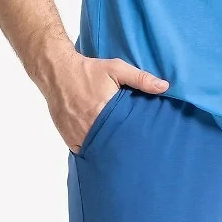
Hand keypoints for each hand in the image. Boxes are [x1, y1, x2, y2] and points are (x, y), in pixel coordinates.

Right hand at [47, 54, 168, 152]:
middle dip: (122, 148)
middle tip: (134, 151)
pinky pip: (82, 150)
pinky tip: (101, 149)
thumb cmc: (89, 70)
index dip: (134, 140)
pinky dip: (91, 150)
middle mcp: (89, 125)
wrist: (57, 71)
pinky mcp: (68, 137)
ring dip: (106, 150)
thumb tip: (164, 87)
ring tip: (119, 153)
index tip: (143, 143)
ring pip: (96, 150)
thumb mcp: (116, 68)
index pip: (125, 134)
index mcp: (103, 111)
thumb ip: (140, 78)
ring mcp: (77, 133)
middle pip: (110, 145)